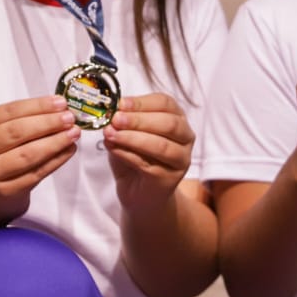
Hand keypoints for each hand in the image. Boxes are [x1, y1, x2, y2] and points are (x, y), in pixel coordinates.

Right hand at [0, 95, 79, 225]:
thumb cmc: (2, 155)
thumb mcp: (4, 133)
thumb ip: (28, 120)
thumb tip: (61, 109)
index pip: (9, 112)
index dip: (36, 106)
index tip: (60, 102)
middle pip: (16, 132)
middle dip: (47, 123)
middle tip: (69, 118)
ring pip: (27, 154)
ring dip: (54, 142)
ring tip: (73, 133)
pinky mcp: (6, 190)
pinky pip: (36, 173)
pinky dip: (56, 160)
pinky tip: (69, 150)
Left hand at [104, 94, 194, 212]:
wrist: (140, 194)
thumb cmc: (135, 158)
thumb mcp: (127, 134)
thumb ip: (123, 124)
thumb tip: (112, 115)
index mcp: (177, 118)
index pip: (165, 103)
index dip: (142, 102)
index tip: (120, 104)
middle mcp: (185, 138)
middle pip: (168, 123)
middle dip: (138, 120)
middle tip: (115, 119)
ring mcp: (181, 160)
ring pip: (161, 145)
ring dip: (133, 138)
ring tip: (111, 134)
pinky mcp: (170, 179)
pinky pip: (148, 164)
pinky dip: (127, 154)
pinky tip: (113, 149)